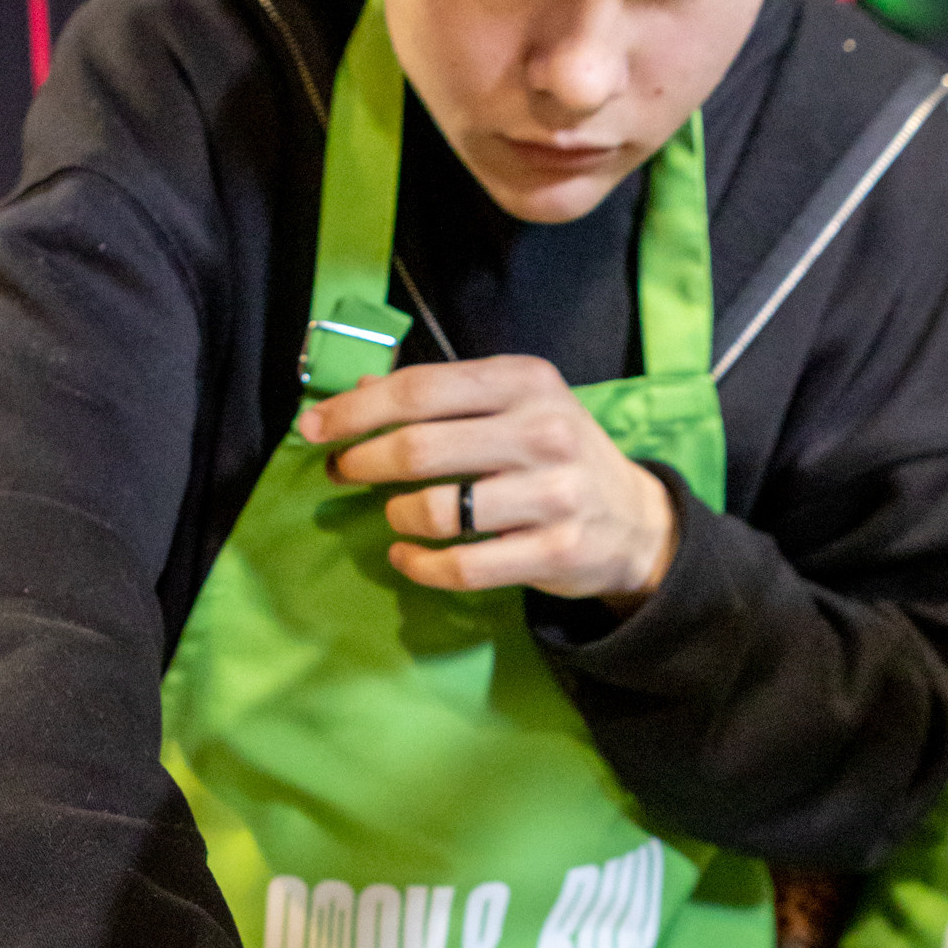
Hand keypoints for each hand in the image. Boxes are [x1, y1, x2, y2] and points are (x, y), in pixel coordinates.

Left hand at [297, 355, 677, 605]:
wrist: (632, 520)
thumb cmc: (555, 455)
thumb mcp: (513, 406)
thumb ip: (441, 396)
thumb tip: (358, 390)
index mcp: (525, 382)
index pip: (420, 390)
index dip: (356, 410)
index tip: (315, 429)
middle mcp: (543, 431)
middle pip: (419, 448)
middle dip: (362, 462)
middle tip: (342, 472)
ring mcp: (553, 494)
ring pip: (435, 510)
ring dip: (396, 515)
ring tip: (394, 515)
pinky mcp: (554, 552)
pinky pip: (461, 566)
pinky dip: (419, 565)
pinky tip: (407, 556)